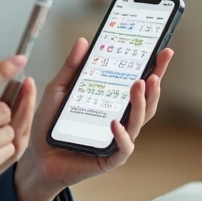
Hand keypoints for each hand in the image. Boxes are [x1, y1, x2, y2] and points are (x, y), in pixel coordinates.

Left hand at [13, 38, 173, 200]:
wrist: (36, 157)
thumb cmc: (50, 126)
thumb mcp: (58, 90)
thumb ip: (71, 67)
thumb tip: (83, 41)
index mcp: (113, 103)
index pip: (140, 85)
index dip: (155, 69)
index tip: (164, 51)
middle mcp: (120, 120)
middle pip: (146, 102)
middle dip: (155, 85)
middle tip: (154, 69)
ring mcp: (117, 140)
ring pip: (138, 121)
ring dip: (141, 102)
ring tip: (139, 84)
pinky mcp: (109, 158)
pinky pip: (123, 148)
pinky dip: (122, 135)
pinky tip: (115, 123)